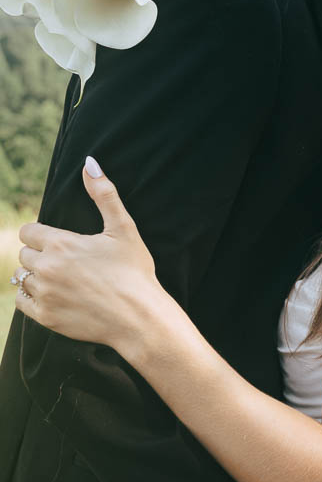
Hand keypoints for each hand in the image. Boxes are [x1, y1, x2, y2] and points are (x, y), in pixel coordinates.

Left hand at [13, 157, 162, 353]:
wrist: (139, 317)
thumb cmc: (134, 271)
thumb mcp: (123, 228)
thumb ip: (104, 194)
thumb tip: (90, 163)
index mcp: (61, 244)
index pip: (28, 232)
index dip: (43, 235)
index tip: (61, 243)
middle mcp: (46, 268)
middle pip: (25, 254)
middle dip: (42, 255)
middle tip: (67, 262)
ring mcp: (44, 294)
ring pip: (22, 277)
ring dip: (37, 276)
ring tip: (63, 280)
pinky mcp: (45, 317)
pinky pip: (21, 302)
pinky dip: (31, 298)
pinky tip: (53, 296)